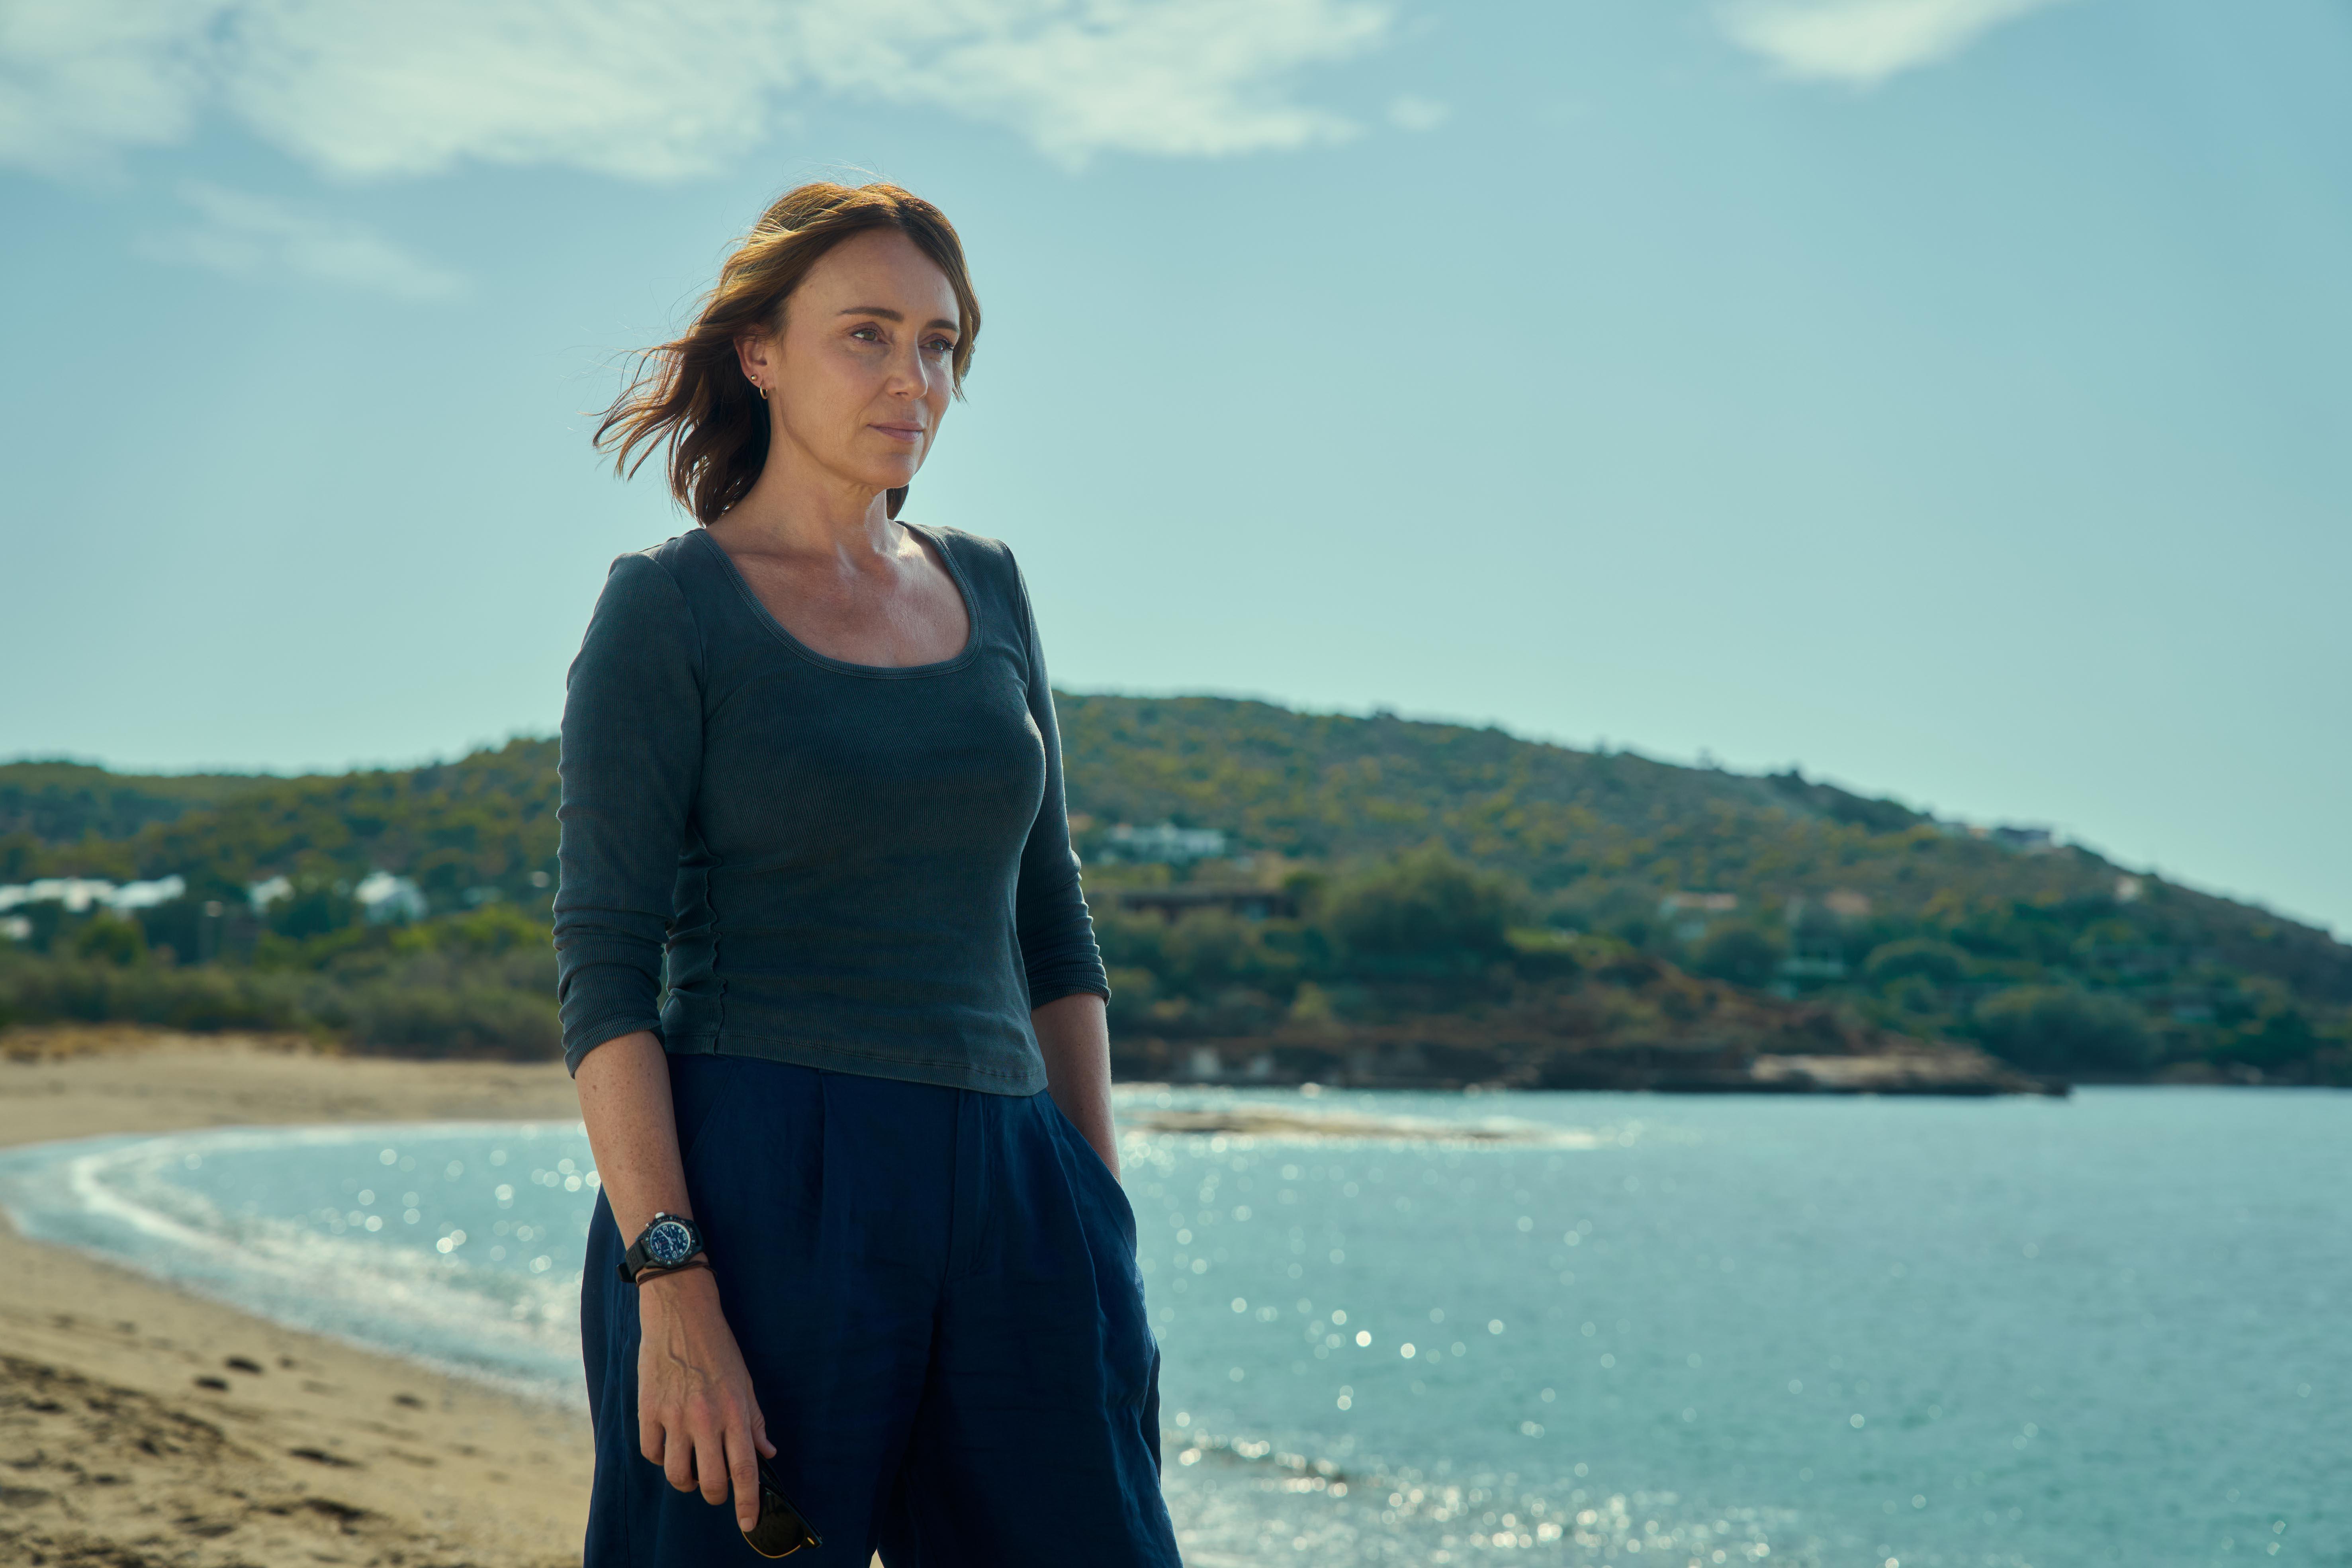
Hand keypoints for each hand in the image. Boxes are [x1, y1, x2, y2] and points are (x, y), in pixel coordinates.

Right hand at [636, 1267, 775, 1530]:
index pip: (745, 1470)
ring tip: (692, 1468)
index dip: (747, 1503)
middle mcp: (706, 1418)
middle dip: (716, 1494)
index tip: (748, 1523)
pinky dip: (662, 1457)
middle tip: (716, 1486)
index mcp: (735, 1412)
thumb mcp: (746, 1382)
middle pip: (711, 1482)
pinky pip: (653, 1454)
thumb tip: (767, 1455)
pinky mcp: (648, 1411)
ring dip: (687, 1480)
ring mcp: (675, 1416)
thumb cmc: (718, 1349)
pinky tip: (670, 1443)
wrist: (681, 1315)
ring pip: (679, 1475)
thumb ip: (754, 1423)